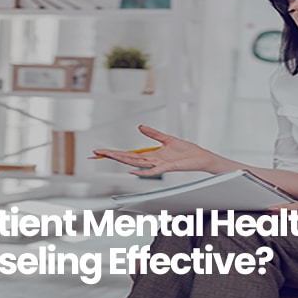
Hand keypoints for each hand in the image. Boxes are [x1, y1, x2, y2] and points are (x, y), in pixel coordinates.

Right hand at [91, 125, 221, 176]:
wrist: (200, 157)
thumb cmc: (187, 150)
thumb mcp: (167, 138)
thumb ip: (153, 133)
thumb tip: (140, 126)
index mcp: (152, 155)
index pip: (129, 154)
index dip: (116, 152)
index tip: (102, 151)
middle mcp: (152, 161)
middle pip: (128, 159)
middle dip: (112, 155)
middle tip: (97, 153)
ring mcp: (159, 165)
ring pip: (136, 163)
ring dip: (122, 160)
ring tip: (109, 156)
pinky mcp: (167, 167)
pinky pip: (152, 171)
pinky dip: (142, 171)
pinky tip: (131, 170)